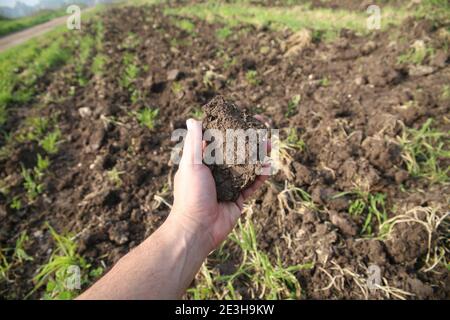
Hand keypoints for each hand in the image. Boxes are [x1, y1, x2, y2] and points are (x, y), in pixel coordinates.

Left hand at [169, 119, 269, 251]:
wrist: (197, 229)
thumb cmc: (191, 194)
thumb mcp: (191, 164)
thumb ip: (194, 142)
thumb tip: (192, 119)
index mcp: (203, 161)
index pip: (219, 139)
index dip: (232, 128)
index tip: (244, 118)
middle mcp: (216, 171)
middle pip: (237, 151)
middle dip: (251, 140)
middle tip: (265, 129)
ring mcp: (229, 185)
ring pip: (247, 166)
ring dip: (259, 155)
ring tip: (271, 145)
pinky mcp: (238, 199)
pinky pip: (252, 185)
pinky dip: (260, 176)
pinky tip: (268, 167)